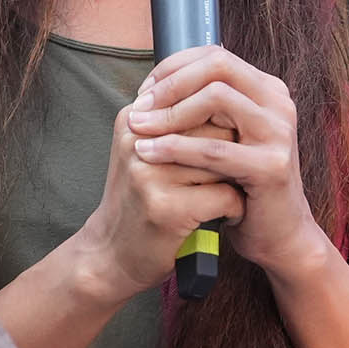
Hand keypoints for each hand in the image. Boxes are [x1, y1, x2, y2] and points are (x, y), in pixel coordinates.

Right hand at [73, 78, 248, 302]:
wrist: (111, 255)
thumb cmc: (141, 199)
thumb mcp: (148, 151)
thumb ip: (179, 121)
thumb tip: (232, 92)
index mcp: (134, 119)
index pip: (200, 98)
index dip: (225, 122)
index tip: (231, 143)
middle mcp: (138, 141)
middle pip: (215, 126)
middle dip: (234, 149)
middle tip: (237, 170)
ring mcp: (149, 175)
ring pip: (223, 160)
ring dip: (237, 178)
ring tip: (232, 191)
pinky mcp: (166, 208)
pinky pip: (226, 195)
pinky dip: (235, 208)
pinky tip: (227, 216)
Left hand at [123, 45, 323, 278]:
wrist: (276, 235)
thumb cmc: (241, 184)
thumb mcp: (224, 137)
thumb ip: (202, 108)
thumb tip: (154, 84)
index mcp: (267, 90)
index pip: (215, 56)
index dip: (174, 68)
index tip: (144, 90)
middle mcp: (279, 103)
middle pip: (218, 67)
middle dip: (171, 83)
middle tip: (139, 105)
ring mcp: (279, 132)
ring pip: (216, 98)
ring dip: (170, 112)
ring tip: (138, 128)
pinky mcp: (272, 166)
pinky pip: (215, 149)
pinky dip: (176, 148)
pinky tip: (149, 153)